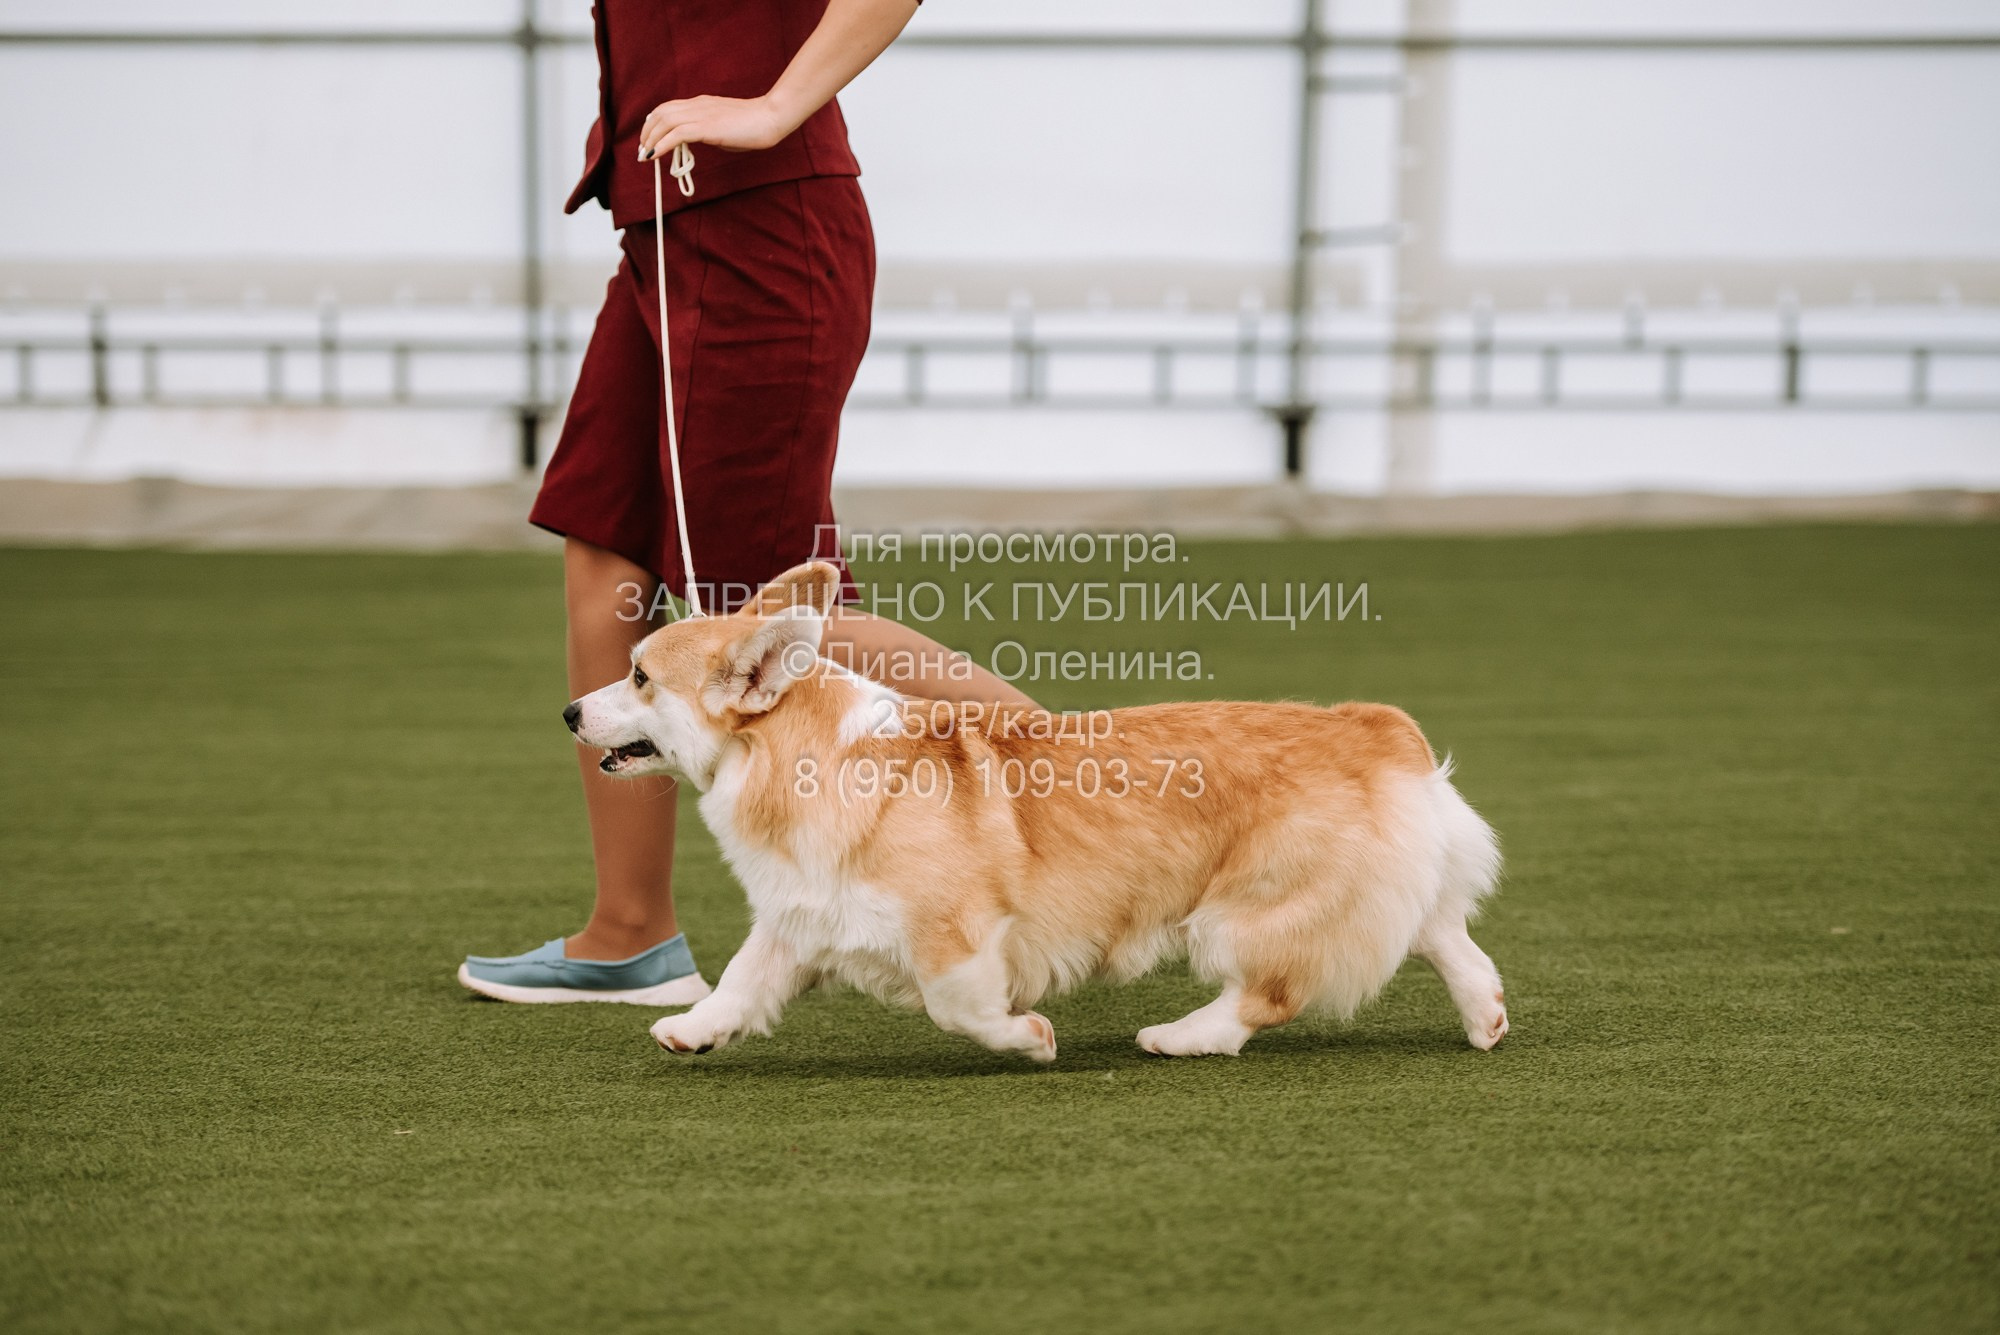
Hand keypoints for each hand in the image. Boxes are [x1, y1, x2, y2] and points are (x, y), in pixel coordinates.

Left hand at [639, 95, 795, 160]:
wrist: (769, 118)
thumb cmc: (753, 127)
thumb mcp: (724, 129)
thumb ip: (708, 133)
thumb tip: (698, 144)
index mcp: (701, 104)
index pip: (668, 108)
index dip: (654, 123)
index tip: (650, 139)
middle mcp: (697, 106)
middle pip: (660, 112)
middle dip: (647, 131)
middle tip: (643, 150)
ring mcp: (701, 115)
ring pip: (664, 121)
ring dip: (651, 138)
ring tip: (645, 154)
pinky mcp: (706, 127)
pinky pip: (676, 134)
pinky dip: (662, 144)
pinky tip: (655, 155)